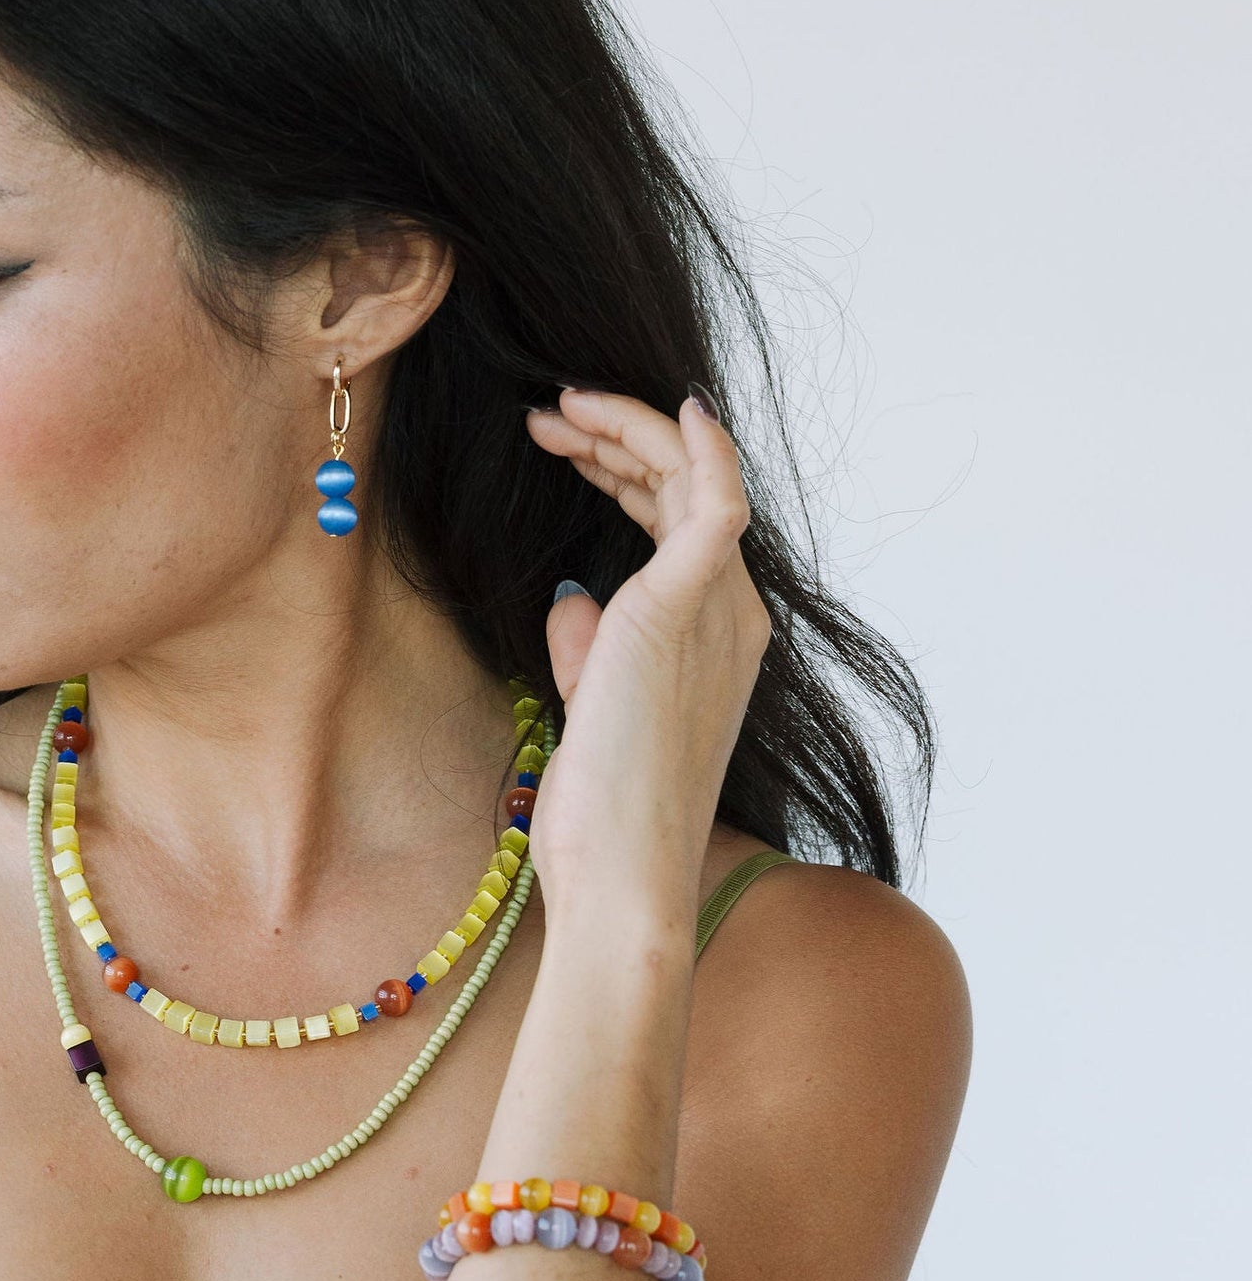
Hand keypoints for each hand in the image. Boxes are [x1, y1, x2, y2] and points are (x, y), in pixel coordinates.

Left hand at [520, 386, 773, 935]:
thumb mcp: (593, 707)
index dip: (623, 468)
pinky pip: (713, 502)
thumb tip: (573, 598)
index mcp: (716, 634)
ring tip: (557, 409)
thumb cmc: (605, 808)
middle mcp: (731, 613)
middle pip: (681, 488)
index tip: (563, 443)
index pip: (677, 519)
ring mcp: (717, 608)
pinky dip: (699, 447)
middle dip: (613, 439)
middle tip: (548, 415)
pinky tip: (672, 407)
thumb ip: (590, 647)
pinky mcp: (687, 605)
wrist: (621, 873)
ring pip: (686, 479)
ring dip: (622, 432)